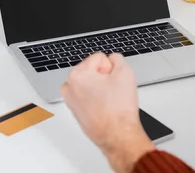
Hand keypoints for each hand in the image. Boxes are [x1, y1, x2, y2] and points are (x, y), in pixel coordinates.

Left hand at [61, 53, 154, 172]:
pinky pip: (89, 96)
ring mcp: (71, 100)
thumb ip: (117, 58)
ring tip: (109, 101)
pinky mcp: (76, 111)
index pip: (100, 58)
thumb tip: (113, 60)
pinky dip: (97, 99)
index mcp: (77, 75)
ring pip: (91, 83)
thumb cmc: (118, 110)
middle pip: (93, 70)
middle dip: (104, 78)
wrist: (118, 136)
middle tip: (112, 92)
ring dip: (101, 88)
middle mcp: (69, 87)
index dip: (111, 68)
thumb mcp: (125, 72)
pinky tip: (106, 108)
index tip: (113, 82)